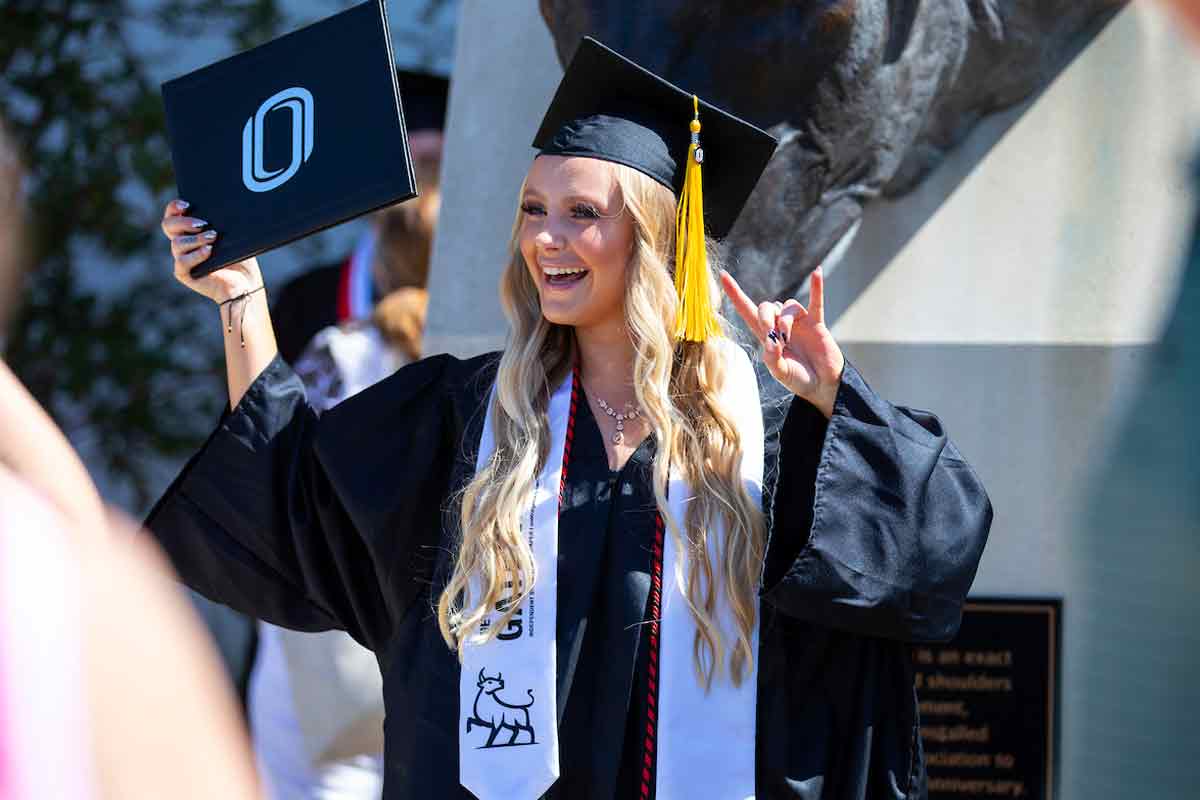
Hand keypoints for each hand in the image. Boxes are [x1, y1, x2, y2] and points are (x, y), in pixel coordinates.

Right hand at [161, 199, 261, 303]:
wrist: (245, 282)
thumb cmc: (240, 257)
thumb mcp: (233, 235)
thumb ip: (223, 221)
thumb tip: (225, 204)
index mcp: (190, 230)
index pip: (173, 214)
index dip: (174, 207)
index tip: (187, 204)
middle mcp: (182, 243)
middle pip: (168, 225)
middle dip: (183, 221)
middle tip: (202, 224)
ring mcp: (182, 258)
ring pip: (177, 243)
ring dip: (196, 239)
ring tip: (213, 237)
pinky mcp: (184, 273)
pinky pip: (182, 262)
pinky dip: (196, 255)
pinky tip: (208, 251)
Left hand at [720, 267, 844, 417]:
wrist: (822, 385)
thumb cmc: (798, 379)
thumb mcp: (780, 373)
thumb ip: (773, 359)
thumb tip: (771, 341)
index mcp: (766, 336)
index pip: (747, 310)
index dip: (735, 293)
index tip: (723, 275)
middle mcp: (780, 325)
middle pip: (767, 306)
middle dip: (765, 317)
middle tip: (772, 335)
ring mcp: (799, 322)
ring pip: (788, 306)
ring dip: (786, 320)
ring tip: (787, 338)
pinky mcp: (816, 323)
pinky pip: (816, 301)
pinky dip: (816, 287)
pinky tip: (817, 272)